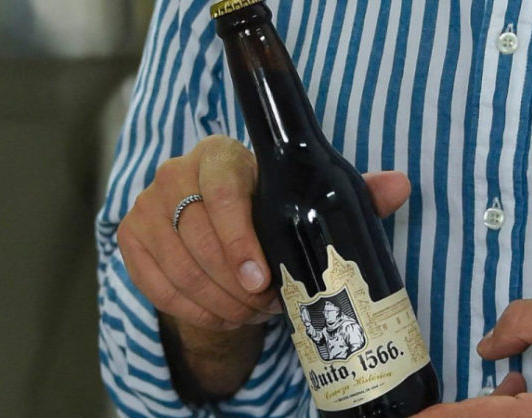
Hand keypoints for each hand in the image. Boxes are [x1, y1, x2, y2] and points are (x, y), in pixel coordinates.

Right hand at [117, 135, 411, 330]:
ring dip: (218, 302)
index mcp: (221, 155)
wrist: (221, 235)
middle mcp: (176, 172)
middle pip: (198, 236)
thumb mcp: (308, 201)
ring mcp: (146, 204)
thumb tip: (401, 184)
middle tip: (265, 304)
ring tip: (249, 310)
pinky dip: (193, 309)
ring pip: (177, 266)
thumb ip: (355, 192)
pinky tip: (221, 313)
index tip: (261, 280)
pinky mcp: (130, 237)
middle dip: (235, 285)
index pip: (223, 191)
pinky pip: (155, 285)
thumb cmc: (269, 212)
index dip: (239, 240)